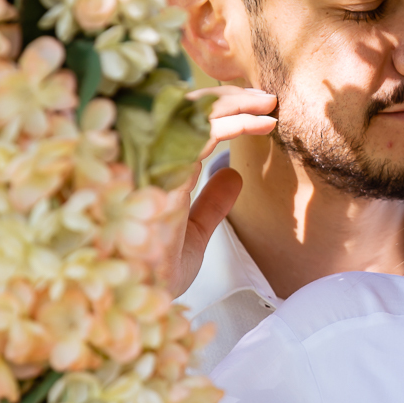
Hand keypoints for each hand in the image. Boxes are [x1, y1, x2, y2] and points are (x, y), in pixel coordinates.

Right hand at [162, 86, 276, 297]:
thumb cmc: (154, 275)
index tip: (253, 113)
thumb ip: (211, 203)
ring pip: (189, 113)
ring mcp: (148, 163)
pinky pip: (200, 134)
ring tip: (266, 104)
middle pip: (180, 109)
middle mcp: (143, 160)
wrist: (137, 303)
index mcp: (148, 171)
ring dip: (231, 103)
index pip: (178, 126)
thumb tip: (233, 175)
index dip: (215, 112)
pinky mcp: (160, 172)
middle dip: (225, 99)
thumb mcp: (192, 234)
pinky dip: (233, 123)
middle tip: (265, 99)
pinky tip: (258, 124)